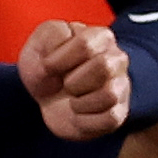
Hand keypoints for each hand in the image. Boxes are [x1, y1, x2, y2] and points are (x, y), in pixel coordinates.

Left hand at [17, 20, 132, 141]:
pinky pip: (109, 119)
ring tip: (72, 99)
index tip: (48, 66)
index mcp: (100, 37)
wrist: (47, 99)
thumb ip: (47, 41)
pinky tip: (78, 114)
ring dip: (79, 103)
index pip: (85, 45)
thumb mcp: (36, 48)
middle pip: (104, 66)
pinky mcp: (119, 113)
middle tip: (65, 84)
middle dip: (72, 81)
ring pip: (110, 95)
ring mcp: (121, 86)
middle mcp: (117, 59)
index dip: (58, 61)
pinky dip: (84, 120)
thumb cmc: (46, 69)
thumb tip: (56, 62)